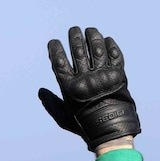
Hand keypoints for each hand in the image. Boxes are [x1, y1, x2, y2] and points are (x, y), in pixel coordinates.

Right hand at [38, 26, 139, 151]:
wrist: (110, 130)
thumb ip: (51, 103)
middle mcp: (86, 79)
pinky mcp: (119, 75)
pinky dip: (111, 45)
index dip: (55, 49)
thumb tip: (40, 91)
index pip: (59, 62)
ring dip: (92, 36)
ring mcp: (103, 76)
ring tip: (90, 30)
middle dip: (74, 37)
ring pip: (97, 49)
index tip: (53, 42)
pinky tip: (106, 40)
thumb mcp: (63, 117)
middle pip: (78, 51)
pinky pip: (115, 55)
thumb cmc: (83, 125)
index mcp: (70, 87)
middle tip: (73, 30)